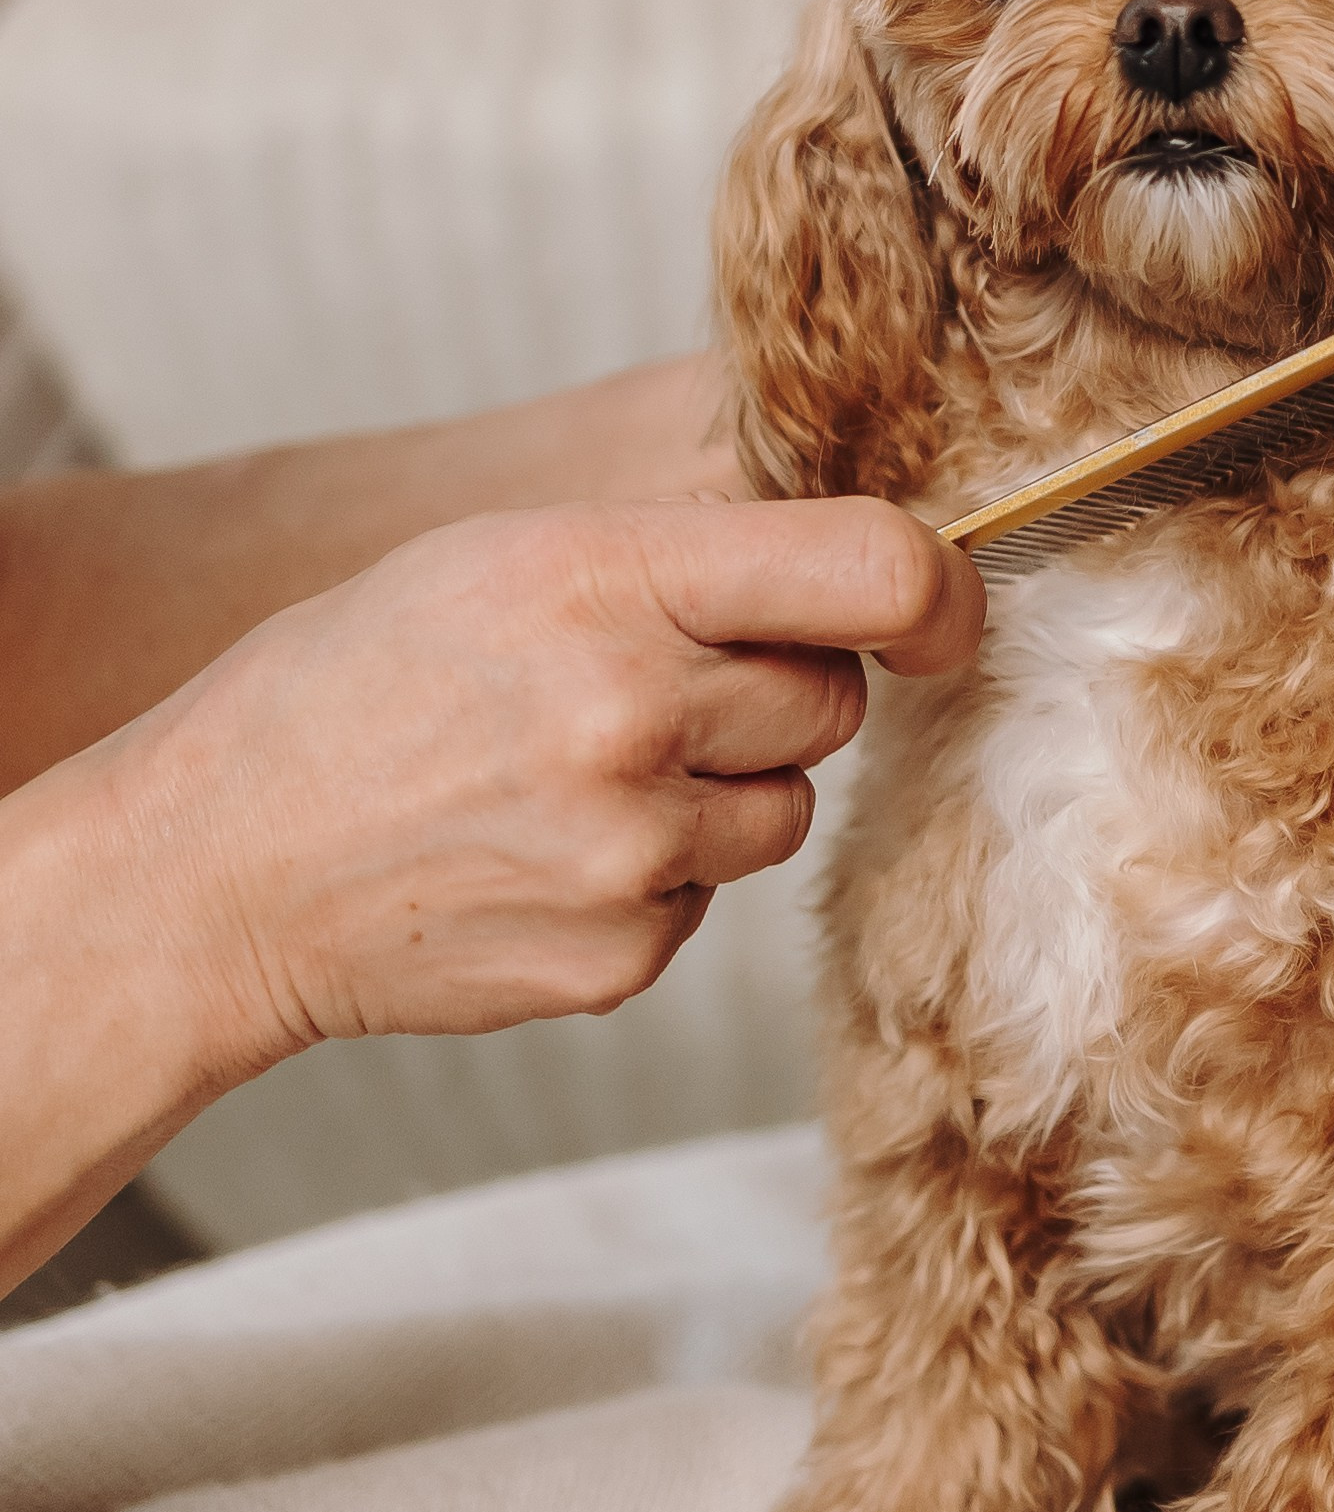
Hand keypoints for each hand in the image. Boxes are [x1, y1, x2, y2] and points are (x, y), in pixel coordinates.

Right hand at [0, 495, 981, 1290]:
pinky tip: (539, 855)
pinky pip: (710, 900)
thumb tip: (869, 576)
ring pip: (785, 808)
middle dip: (769, 691)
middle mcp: (631, 714)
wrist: (213, 870)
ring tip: (574, 774)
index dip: (938, 591)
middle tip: (641, 689)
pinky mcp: (623, 956)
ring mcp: (632, 852)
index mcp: (602, 577)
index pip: (873, 568)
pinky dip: (653, 880)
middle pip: (832, 698)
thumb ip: (681, 556)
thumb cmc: (353, 687)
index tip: (941, 612)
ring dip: (717, 790)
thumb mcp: (501, 555)